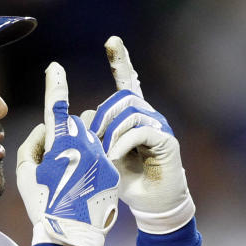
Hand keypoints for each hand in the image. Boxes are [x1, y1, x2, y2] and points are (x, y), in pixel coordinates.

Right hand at [16, 62, 119, 245]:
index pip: (57, 109)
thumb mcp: (26, 175)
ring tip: (71, 181)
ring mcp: (101, 158)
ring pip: (89, 140)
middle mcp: (85, 147)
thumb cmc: (44, 206)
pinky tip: (84, 187)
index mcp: (61, 146)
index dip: (55, 86)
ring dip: (79, 152)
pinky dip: (91, 165)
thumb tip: (47, 130)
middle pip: (74, 127)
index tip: (55, 67)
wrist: (72, 236)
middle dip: (64, 139)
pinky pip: (100, 156)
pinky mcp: (112, 170)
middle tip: (55, 167)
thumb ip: (32, 144)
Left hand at [84, 36, 194, 234]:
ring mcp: (159, 126)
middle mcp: (148, 116)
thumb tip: (79, 118)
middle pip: (121, 98)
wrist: (152, 205)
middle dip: (102, 117)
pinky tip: (115, 157)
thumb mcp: (102, 157)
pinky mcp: (166, 140)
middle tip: (94, 142)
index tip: (112, 40)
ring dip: (110, 132)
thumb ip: (92, 136)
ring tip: (105, 154)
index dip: (121, 61)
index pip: (127, 82)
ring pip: (129, 112)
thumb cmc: (126, 182)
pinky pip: (140, 129)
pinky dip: (122, 143)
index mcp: (131, 117)